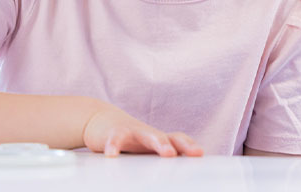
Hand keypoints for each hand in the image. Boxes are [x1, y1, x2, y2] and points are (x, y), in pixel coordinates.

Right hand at [82, 104, 203, 156]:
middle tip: (186, 154)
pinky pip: (115, 138)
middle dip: (181, 145)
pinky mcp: (114, 132)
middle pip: (167, 136)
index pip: (178, 140)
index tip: (199, 153)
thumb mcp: (144, 150)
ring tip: (168, 153)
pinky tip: (112, 155)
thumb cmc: (129, 140)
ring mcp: (133, 132)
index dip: (189, 145)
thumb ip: (157, 161)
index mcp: (158, 139)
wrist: (101, 120)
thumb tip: (173, 178)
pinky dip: (113, 145)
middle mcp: (149, 134)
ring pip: (148, 134)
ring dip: (160, 142)